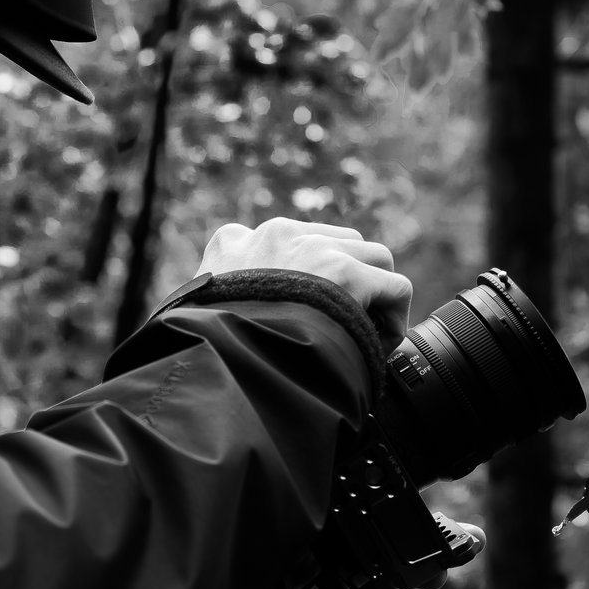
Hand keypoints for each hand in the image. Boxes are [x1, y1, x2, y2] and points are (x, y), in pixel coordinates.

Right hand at [194, 217, 413, 339]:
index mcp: (233, 241)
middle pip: (337, 242)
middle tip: (344, 321)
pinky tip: (379, 344)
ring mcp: (313, 249)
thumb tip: (210, 318)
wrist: (214, 353)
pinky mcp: (345, 273)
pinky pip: (395, 287)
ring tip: (366, 332)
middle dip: (349, 279)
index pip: (285, 241)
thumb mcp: (193, 309)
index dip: (305, 277)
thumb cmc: (199, 343)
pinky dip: (395, 317)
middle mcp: (277, 234)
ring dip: (375, 293)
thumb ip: (215, 296)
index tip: (305, 310)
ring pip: (373, 257)